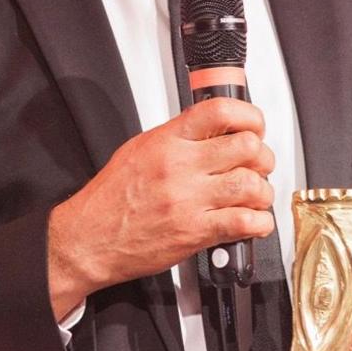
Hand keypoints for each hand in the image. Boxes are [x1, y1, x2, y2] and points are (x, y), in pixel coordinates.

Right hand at [47, 96, 275, 316]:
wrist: (89, 238)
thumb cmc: (109, 200)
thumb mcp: (137, 151)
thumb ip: (175, 139)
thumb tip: (209, 131)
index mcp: (166, 141)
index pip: (220, 112)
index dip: (249, 116)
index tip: (254, 127)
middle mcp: (180, 167)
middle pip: (247, 147)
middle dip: (262, 157)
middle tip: (257, 166)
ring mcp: (189, 200)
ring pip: (252, 185)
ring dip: (262, 192)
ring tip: (254, 197)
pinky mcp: (195, 232)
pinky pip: (245, 222)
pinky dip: (259, 223)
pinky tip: (252, 222)